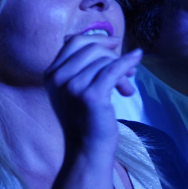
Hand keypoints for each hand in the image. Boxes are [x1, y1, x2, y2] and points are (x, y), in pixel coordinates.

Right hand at [44, 34, 140, 161]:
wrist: (87, 149)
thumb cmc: (85, 119)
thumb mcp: (74, 89)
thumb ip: (81, 66)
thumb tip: (106, 41)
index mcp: (51, 74)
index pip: (74, 42)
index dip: (97, 39)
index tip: (114, 44)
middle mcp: (58, 78)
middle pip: (92, 48)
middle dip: (113, 55)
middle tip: (127, 72)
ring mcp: (73, 87)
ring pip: (105, 60)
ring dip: (122, 70)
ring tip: (126, 88)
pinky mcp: (92, 96)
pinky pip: (114, 69)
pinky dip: (128, 62)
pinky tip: (136, 59)